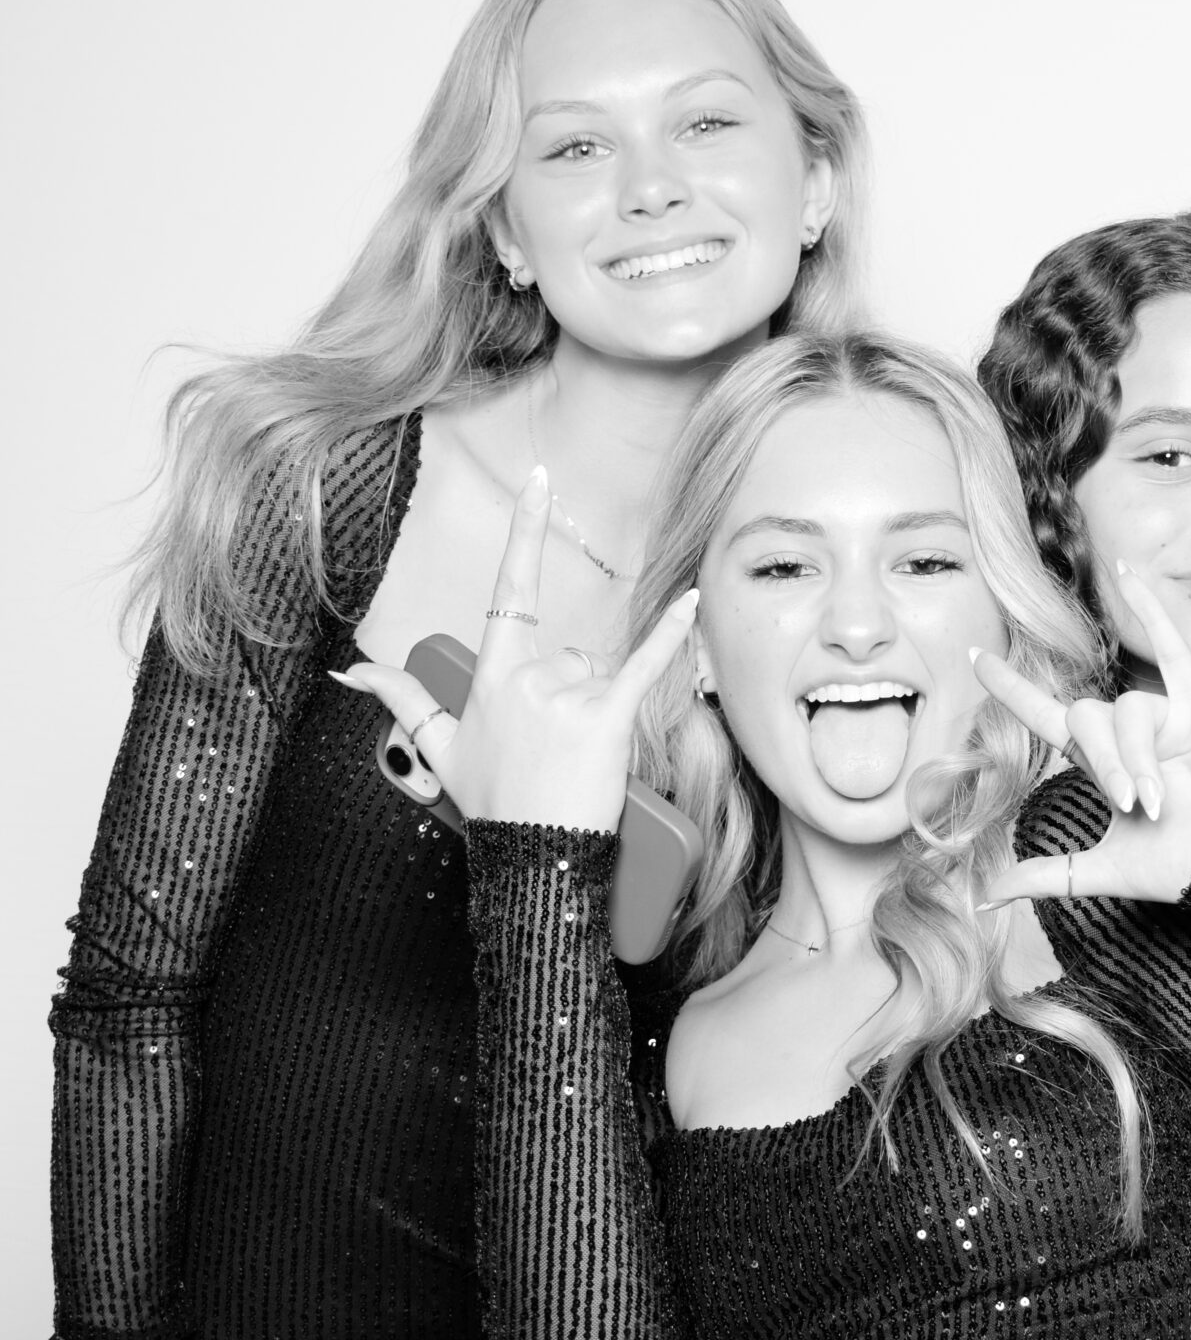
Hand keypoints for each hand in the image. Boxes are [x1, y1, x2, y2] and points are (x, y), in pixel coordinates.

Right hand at [333, 469, 697, 830]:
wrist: (531, 857)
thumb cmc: (493, 803)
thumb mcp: (439, 749)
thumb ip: (402, 699)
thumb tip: (351, 672)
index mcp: (491, 676)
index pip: (510, 590)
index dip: (525, 533)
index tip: (540, 482)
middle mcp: (527, 678)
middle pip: (570, 655)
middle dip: (570, 694)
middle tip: (554, 748)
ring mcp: (566, 697)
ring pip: (598, 675)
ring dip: (594, 710)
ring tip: (575, 758)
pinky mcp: (607, 719)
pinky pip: (646, 666)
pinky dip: (672, 634)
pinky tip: (691, 600)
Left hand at [973, 563, 1190, 905]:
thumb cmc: (1177, 868)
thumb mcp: (1099, 872)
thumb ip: (1042, 876)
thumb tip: (982, 898)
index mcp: (1102, 763)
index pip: (1046, 715)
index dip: (1010, 689)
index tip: (973, 659)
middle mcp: (1129, 733)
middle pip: (1088, 719)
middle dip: (1107, 764)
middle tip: (1136, 805)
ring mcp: (1165, 715)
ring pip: (1128, 709)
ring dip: (1139, 757)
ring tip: (1160, 799)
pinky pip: (1171, 647)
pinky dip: (1150, 608)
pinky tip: (1126, 572)